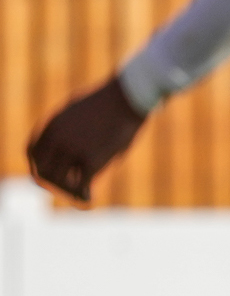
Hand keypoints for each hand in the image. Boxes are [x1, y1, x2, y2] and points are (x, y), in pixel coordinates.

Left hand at [26, 78, 145, 203]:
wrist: (129, 96)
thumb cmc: (110, 100)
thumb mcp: (79, 109)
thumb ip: (68, 126)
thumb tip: (70, 137)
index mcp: (51, 125)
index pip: (32, 152)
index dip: (38, 165)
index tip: (48, 172)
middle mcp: (57, 139)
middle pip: (42, 169)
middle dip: (52, 181)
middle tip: (65, 188)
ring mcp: (73, 150)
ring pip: (59, 180)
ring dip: (68, 190)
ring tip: (80, 193)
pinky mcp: (92, 160)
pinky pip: (81, 186)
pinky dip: (83, 196)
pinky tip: (89, 199)